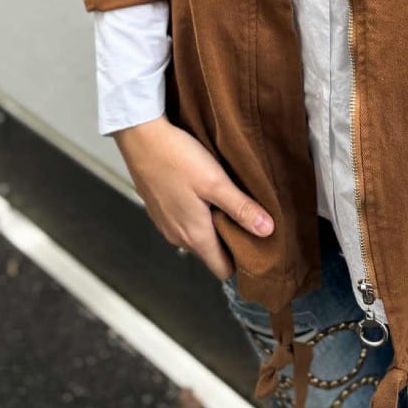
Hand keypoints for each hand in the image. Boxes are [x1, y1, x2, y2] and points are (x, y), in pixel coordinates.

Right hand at [112, 116, 273, 280]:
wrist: (140, 138)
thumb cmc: (177, 158)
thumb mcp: (215, 182)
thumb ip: (241, 208)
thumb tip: (267, 231)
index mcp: (195, 236)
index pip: (222, 269)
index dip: (241, 262)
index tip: (258, 245)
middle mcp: (178, 237)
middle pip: (211, 252)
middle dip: (229, 240)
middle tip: (248, 215)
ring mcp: (165, 224)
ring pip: (196, 235)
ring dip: (212, 224)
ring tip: (226, 200)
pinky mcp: (158, 209)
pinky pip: (183, 221)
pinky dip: (195, 213)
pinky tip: (202, 191)